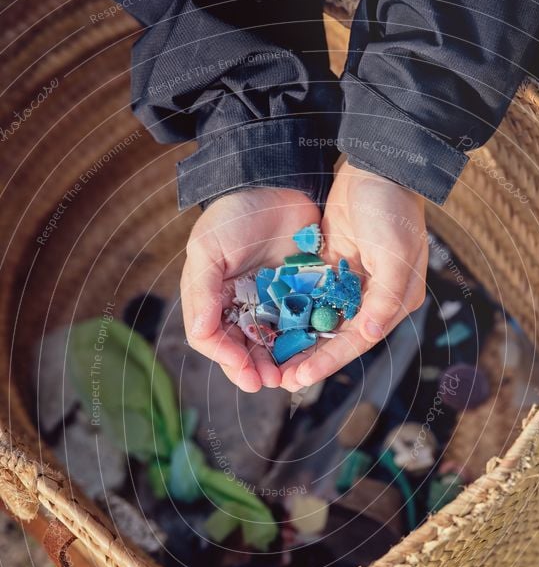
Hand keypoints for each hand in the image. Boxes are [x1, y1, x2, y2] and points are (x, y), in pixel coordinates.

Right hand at [181, 187, 320, 391]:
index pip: (214, 340)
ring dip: (279, 364)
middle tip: (269, 382)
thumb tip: (201, 337)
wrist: (279, 184)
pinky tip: (309, 355)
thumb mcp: (209, 250)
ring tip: (289, 377)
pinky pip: (300, 326)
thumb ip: (202, 294)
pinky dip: (302, 344)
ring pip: (273, 344)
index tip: (245, 373)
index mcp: (213, 299)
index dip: (228, 360)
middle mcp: (240, 306)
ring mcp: (270, 303)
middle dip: (255, 369)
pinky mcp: (299, 296)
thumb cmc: (236, 215)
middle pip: (244, 349)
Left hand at [280, 161, 427, 391]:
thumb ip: (384, 298)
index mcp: (394, 301)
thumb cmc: (392, 210)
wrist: (377, 166)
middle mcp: (373, 298)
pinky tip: (274, 327)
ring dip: (300, 341)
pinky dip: (296, 314)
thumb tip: (368, 334)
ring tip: (273, 360)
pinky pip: (312, 299)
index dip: (329, 361)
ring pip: (322, 322)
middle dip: (310, 359)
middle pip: (337, 338)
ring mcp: (352, 284)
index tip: (301, 378)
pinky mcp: (333, 269)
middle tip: (280, 379)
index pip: (358, 341)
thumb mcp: (395, 255)